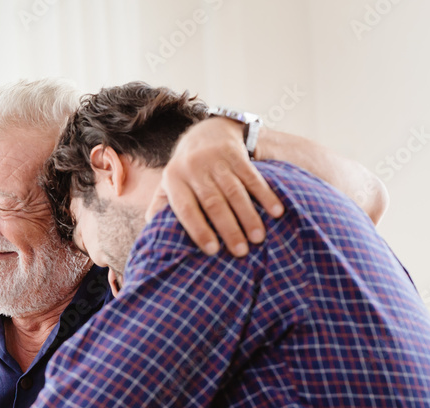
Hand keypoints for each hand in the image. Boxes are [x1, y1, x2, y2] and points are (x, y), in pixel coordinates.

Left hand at [146, 117, 284, 256]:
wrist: (206, 132)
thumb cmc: (186, 172)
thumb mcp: (168, 185)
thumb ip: (161, 208)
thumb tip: (153, 238)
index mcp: (173, 180)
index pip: (186, 209)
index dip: (199, 230)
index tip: (213, 251)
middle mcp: (193, 168)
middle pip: (213, 203)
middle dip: (228, 228)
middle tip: (241, 252)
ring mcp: (215, 160)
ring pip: (234, 191)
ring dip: (249, 216)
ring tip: (259, 238)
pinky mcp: (235, 154)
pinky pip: (253, 177)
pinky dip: (265, 195)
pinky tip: (276, 212)